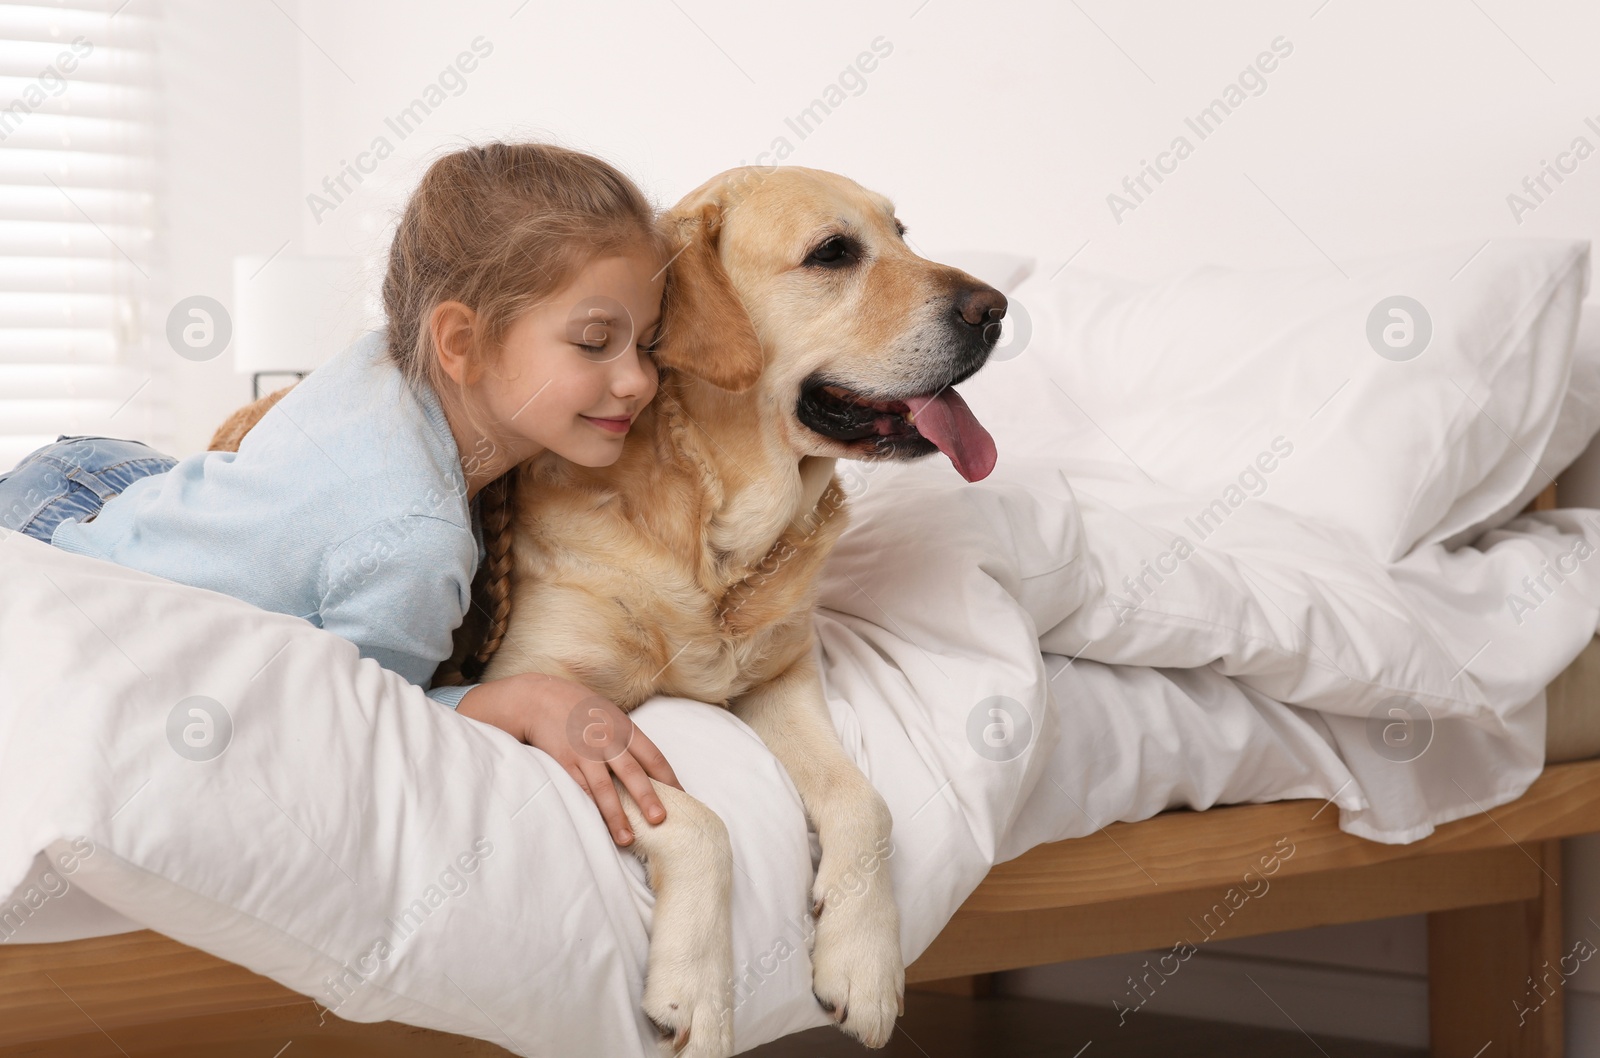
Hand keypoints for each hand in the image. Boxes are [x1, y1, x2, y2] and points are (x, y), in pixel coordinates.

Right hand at [455, 672, 682, 847]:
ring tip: (627, 838)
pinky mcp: (564, 762)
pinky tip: (597, 825)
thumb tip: (648, 769)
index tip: (682, 798)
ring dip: (617, 816)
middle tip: (660, 820)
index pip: (654, 757)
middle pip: (633, 773)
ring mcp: (585, 752)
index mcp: (625, 728)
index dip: (669, 779)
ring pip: (605, 789)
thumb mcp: (610, 716)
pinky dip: (590, 808)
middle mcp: (608, 741)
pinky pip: (579, 789)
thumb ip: (627, 739)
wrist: (540, 698)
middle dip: (648, 798)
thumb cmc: (580, 709)